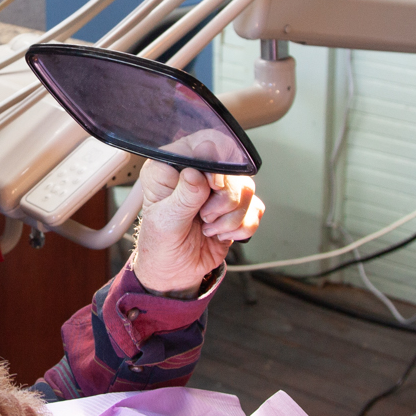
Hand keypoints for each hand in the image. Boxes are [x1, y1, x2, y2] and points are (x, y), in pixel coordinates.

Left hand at [131, 159, 262, 295]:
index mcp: (172, 166)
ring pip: (247, 188)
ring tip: (208, 228)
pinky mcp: (235, 208)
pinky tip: (220, 233)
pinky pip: (255, 209)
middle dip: (223, 200)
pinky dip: (241, 227)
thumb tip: (196, 173)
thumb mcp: (165, 222)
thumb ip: (183, 197)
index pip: (205, 143)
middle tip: (204, 216)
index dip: (217, 163)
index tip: (213, 186)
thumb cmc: (160, 245)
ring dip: (230, 217)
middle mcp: (197, 173)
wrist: (174, 272)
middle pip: (233, 168)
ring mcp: (218, 190)